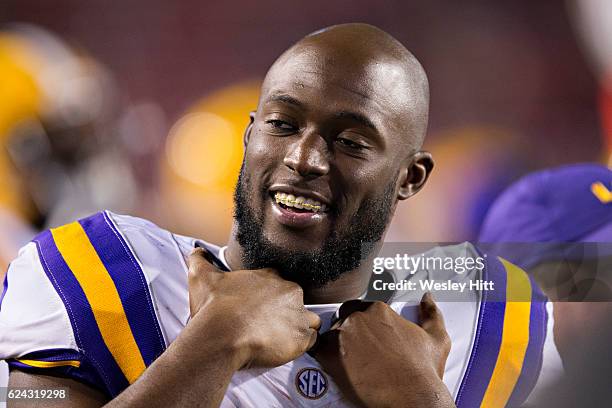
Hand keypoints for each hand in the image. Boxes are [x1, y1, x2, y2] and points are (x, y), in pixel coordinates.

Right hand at [187, 247, 320, 368]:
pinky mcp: (302, 337)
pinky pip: (311, 339)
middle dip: (285, 310)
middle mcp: (289, 291)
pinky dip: (302, 344)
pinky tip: (286, 347)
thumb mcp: (202, 277)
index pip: (278, 280)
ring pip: (308, 318)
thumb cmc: (213, 307)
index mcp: (270, 276)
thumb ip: (199, 260)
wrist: (222, 335)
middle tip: (266, 324)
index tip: (260, 306)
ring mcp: (299, 314)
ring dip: (298, 326)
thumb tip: (197, 251)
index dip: (270, 294)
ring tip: (280, 337)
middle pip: (295, 299)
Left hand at [310, 294, 453, 407]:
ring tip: (348, 363)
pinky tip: (334, 367)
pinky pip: (317, 350)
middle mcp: (358, 316)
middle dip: (348, 331)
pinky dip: (323, 357)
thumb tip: (428, 297)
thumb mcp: (436, 338)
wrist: (412, 397)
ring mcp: (342, 334)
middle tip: (357, 351)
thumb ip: (431, 313)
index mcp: (378, 308)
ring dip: (336, 345)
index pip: (360, 308)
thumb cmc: (424, 370)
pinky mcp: (330, 354)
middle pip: (343, 318)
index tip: (368, 340)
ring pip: (330, 334)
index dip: (362, 325)